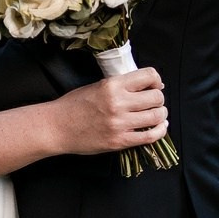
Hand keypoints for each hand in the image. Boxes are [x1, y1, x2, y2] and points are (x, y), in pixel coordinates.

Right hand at [51, 67, 167, 156]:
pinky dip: (160, 131)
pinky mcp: (119, 141)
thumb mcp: (97, 86)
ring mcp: (120, 124)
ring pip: (157, 116)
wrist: (57, 127)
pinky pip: (150, 136)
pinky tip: (159, 128)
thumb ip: (120, 85)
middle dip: (158, 99)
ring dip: (161, 115)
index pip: (149, 76)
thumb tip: (146, 86)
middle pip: (156, 97)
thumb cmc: (74, 105)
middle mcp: (118, 103)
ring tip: (157, 115)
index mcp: (112, 85)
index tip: (154, 85)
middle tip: (154, 102)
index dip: (156, 80)